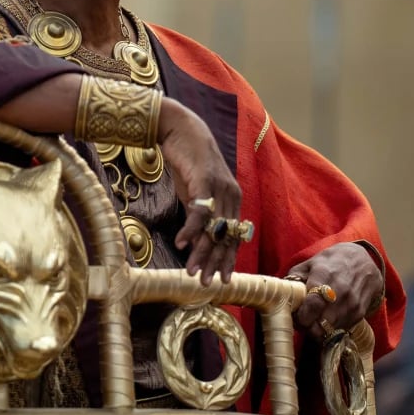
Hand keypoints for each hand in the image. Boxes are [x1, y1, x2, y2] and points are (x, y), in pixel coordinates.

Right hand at [159, 98, 241, 284]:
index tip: (222, 281)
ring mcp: (219, 188)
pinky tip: (182, 244)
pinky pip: (199, 212)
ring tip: (193, 273)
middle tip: (207, 284)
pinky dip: (191, 230)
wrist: (180, 130)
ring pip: (213, 229)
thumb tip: (197, 240)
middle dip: (216, 263)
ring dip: (202, 253)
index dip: (227, 260)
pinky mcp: (204, 181)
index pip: (232, 237)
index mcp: (233, 199)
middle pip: (225, 237)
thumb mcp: (196, 192)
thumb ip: (201, 214)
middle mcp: (231, 195)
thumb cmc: (188, 162)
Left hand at [286, 242, 383, 340]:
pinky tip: (325, 318)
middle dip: (307, 327)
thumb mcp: (310, 262)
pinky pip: (340, 331)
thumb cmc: (332, 261)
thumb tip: (284, 295)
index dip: (301, 317)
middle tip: (301, 321)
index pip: (313, 305)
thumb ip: (295, 279)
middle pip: (321, 324)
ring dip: (318, 330)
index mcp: (325, 276)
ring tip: (312, 319)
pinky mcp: (360, 314)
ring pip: (330, 331)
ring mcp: (352, 305)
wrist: (364, 261)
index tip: (295, 317)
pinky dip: (330, 329)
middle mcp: (341, 292)